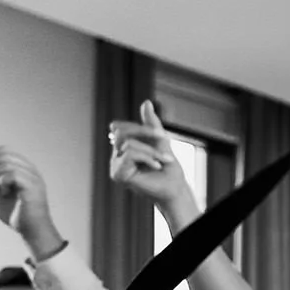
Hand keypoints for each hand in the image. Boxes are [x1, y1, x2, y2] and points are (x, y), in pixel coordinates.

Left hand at [0, 146, 62, 258]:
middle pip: (2, 154)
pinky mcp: (32, 186)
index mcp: (23, 168)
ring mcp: (32, 176)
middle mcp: (30, 169)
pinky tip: (5, 194)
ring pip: (4, 164)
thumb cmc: (14, 212)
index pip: (3, 150)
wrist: (30, 230)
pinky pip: (10, 175)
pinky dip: (1, 184)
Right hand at [109, 101, 199, 224]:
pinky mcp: (118, 175)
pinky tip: (156, 165)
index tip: (160, 134)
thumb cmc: (168, 166)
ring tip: (164, 159)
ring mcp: (115, 165)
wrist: (175, 187)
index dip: (140, 127)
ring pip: (128, 145)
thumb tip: (146, 102)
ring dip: (151, 151)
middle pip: (122, 133)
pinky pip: (129, 155)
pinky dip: (147, 157)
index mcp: (122, 147)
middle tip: (164, 141)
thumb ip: (151, 123)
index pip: (121, 127)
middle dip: (145, 134)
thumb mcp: (160, 140)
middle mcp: (116, 155)